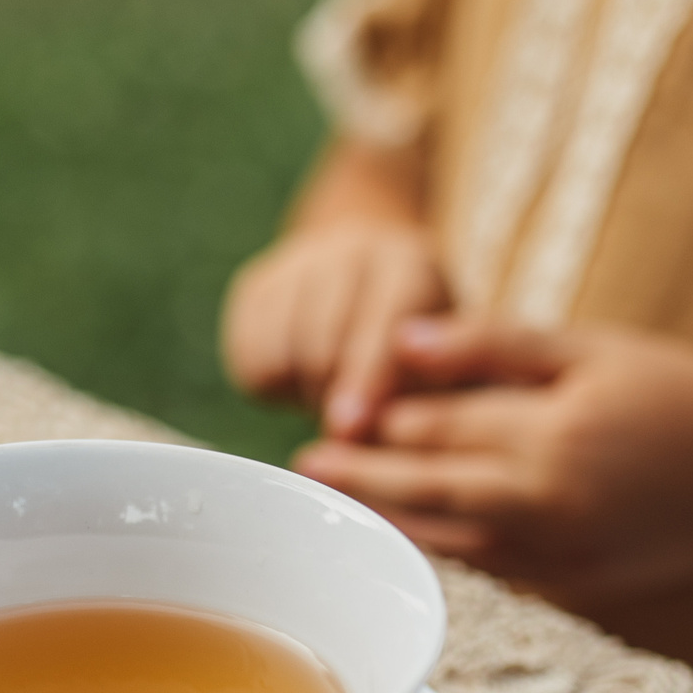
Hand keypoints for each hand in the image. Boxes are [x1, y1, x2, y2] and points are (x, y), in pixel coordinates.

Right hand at [222, 220, 450, 438]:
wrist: (369, 274)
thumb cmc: (419, 339)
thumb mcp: (444, 361)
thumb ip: (419, 394)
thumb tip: (358, 438)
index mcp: (408, 267)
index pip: (379, 326)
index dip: (365, 382)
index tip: (350, 429)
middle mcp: (349, 253)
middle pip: (321, 346)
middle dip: (330, 398)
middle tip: (350, 422)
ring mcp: (295, 266)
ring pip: (278, 357)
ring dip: (301, 392)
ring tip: (329, 392)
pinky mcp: (254, 288)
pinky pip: (249, 361)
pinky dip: (273, 385)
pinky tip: (302, 378)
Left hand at [292, 316, 692, 599]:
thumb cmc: (675, 394)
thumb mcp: (589, 348)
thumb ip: (492, 346)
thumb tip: (400, 345)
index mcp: (552, 434)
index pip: (438, 426)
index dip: (380, 419)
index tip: (333, 411)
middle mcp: (549, 503)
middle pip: (426, 490)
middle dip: (362, 479)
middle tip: (306, 468)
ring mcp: (558, 555)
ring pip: (446, 541)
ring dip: (389, 522)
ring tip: (341, 504)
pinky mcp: (569, 588)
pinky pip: (485, 570)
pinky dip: (440, 551)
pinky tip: (407, 535)